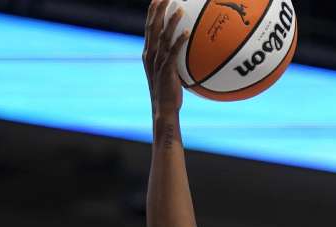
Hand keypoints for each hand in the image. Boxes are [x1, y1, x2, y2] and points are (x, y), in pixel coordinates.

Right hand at [143, 0, 188, 122]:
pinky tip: (187, 33)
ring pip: (163, 36)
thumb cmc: (169, 91)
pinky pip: (173, 52)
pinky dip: (179, 41)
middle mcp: (150, 54)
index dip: (152, 12)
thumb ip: (172, 58)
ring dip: (171, 21)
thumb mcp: (168, 72)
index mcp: (149, 53)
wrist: (164, 108)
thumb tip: (187, 49)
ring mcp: (157, 62)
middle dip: (158, 9)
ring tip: (180, 9)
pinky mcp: (166, 70)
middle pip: (152, 26)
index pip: (149, 27)